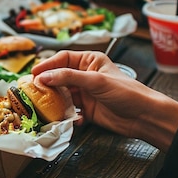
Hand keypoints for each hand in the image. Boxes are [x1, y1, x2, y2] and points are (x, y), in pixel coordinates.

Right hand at [31, 51, 177, 150]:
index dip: (47, 65)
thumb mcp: (96, 81)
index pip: (62, 59)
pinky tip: (67, 118)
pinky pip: (68, 111)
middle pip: (58, 77)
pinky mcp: (85, 110)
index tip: (34, 74)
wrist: (143, 117)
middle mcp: (85, 76)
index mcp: (90, 61)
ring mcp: (85, 93)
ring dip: (54, 101)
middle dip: (47, 85)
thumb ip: (69, 77)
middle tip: (33, 91)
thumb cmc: (128, 93)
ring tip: (45, 106)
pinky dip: (65, 115)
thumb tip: (45, 76)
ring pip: (61, 95)